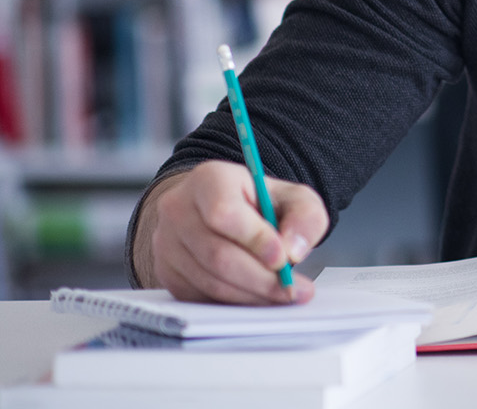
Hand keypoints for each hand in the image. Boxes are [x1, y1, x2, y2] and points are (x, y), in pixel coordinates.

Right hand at [134, 160, 328, 304]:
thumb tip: (293, 249)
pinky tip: (257, 297)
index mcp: (209, 180)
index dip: (255, 239)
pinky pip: (199, 296)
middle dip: (260, 278)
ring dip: (251, 294)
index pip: (224, 213)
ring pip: (210, 280)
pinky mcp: (166, 272)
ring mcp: (166, 243)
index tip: (283, 258)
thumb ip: (305, 217)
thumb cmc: (259, 203)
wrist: (223, 212)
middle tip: (291, 289)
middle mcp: (178, 209)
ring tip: (282, 295)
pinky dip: (234, 302)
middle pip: (217, 254)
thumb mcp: (294, 198)